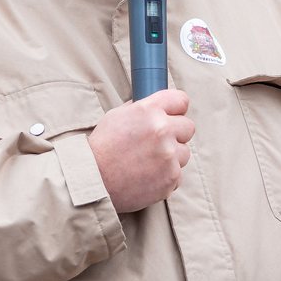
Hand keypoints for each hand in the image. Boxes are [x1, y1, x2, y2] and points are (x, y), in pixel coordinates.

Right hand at [88, 89, 194, 212]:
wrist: (92, 180)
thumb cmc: (101, 148)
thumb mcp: (117, 116)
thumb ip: (141, 109)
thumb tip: (157, 106)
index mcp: (149, 111)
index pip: (181, 100)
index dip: (176, 108)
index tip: (173, 115)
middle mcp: (162, 130)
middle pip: (188, 127)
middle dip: (176, 134)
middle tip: (158, 143)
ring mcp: (169, 156)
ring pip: (184, 153)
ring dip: (172, 157)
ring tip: (148, 163)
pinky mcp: (171, 177)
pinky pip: (178, 174)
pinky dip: (166, 176)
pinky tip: (147, 176)